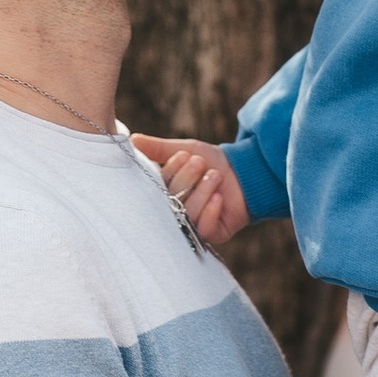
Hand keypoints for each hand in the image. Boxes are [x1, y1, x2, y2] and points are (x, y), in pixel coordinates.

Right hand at [132, 133, 248, 247]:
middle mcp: (174, 211)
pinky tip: (218, 198)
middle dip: (187, 179)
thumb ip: (159, 148)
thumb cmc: (212, 161)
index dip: (170, 172)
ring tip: (214, 176)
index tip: (184, 155)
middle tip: (199, 163)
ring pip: (187, 214)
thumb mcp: (185, 149)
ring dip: (202, 192)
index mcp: (164, 192)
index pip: (158, 187)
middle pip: (171, 201)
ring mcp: (191, 226)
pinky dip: (210, 212)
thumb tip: (133, 140)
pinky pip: (203, 230)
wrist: (245, 172)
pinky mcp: (210, 236)